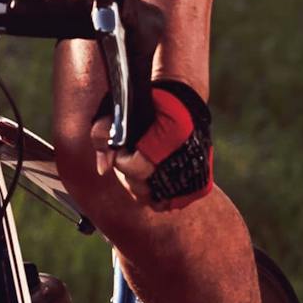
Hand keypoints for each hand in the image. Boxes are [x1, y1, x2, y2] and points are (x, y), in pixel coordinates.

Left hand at [114, 77, 214, 209]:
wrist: (183, 99)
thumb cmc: (149, 101)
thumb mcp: (122, 108)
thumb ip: (104, 134)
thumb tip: (103, 170)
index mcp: (171, 135)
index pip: (135, 167)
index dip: (122, 160)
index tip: (123, 148)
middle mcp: (187, 156)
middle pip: (144, 188)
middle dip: (130, 175)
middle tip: (131, 158)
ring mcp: (195, 173)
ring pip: (155, 200)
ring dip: (142, 187)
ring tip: (141, 167)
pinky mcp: (200, 184)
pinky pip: (172, 202)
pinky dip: (159, 195)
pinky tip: (153, 179)